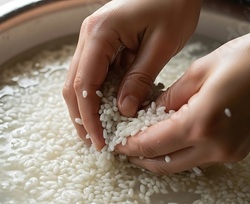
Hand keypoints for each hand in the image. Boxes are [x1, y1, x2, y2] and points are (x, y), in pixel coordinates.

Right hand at [63, 0, 201, 149]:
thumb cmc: (174, 3)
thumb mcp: (162, 44)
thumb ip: (140, 78)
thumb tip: (124, 110)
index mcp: (100, 33)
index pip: (84, 84)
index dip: (89, 117)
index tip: (100, 141)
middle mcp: (90, 35)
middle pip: (74, 85)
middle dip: (83, 117)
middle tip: (96, 144)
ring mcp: (94, 38)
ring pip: (82, 80)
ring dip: (89, 108)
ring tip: (100, 133)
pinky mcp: (105, 42)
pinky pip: (96, 73)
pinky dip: (100, 95)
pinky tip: (110, 112)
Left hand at [116, 26, 249, 173]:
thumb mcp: (203, 69)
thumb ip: (173, 96)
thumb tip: (154, 111)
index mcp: (201, 123)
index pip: (153, 144)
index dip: (130, 146)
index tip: (116, 144)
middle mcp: (215, 146)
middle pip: (165, 163)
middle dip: (141, 158)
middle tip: (125, 147)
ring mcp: (230, 152)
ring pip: (183, 164)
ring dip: (161, 157)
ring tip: (145, 142)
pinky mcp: (240, 151)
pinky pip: (202, 157)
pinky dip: (183, 152)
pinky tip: (174, 137)